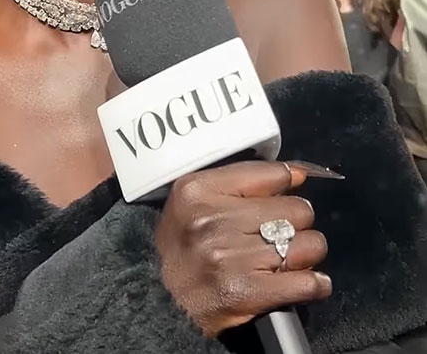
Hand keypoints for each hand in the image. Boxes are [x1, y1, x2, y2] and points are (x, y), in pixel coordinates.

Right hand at [155, 161, 329, 337]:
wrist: (160, 301)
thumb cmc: (182, 249)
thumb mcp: (194, 201)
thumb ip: (243, 182)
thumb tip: (297, 173)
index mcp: (199, 190)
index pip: (270, 174)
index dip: (285, 184)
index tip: (286, 193)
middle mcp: (214, 221)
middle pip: (295, 209)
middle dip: (294, 223)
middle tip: (278, 235)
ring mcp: (232, 257)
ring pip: (308, 244)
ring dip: (305, 253)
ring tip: (287, 259)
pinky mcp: (248, 292)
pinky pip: (307, 282)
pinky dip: (315, 284)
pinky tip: (304, 282)